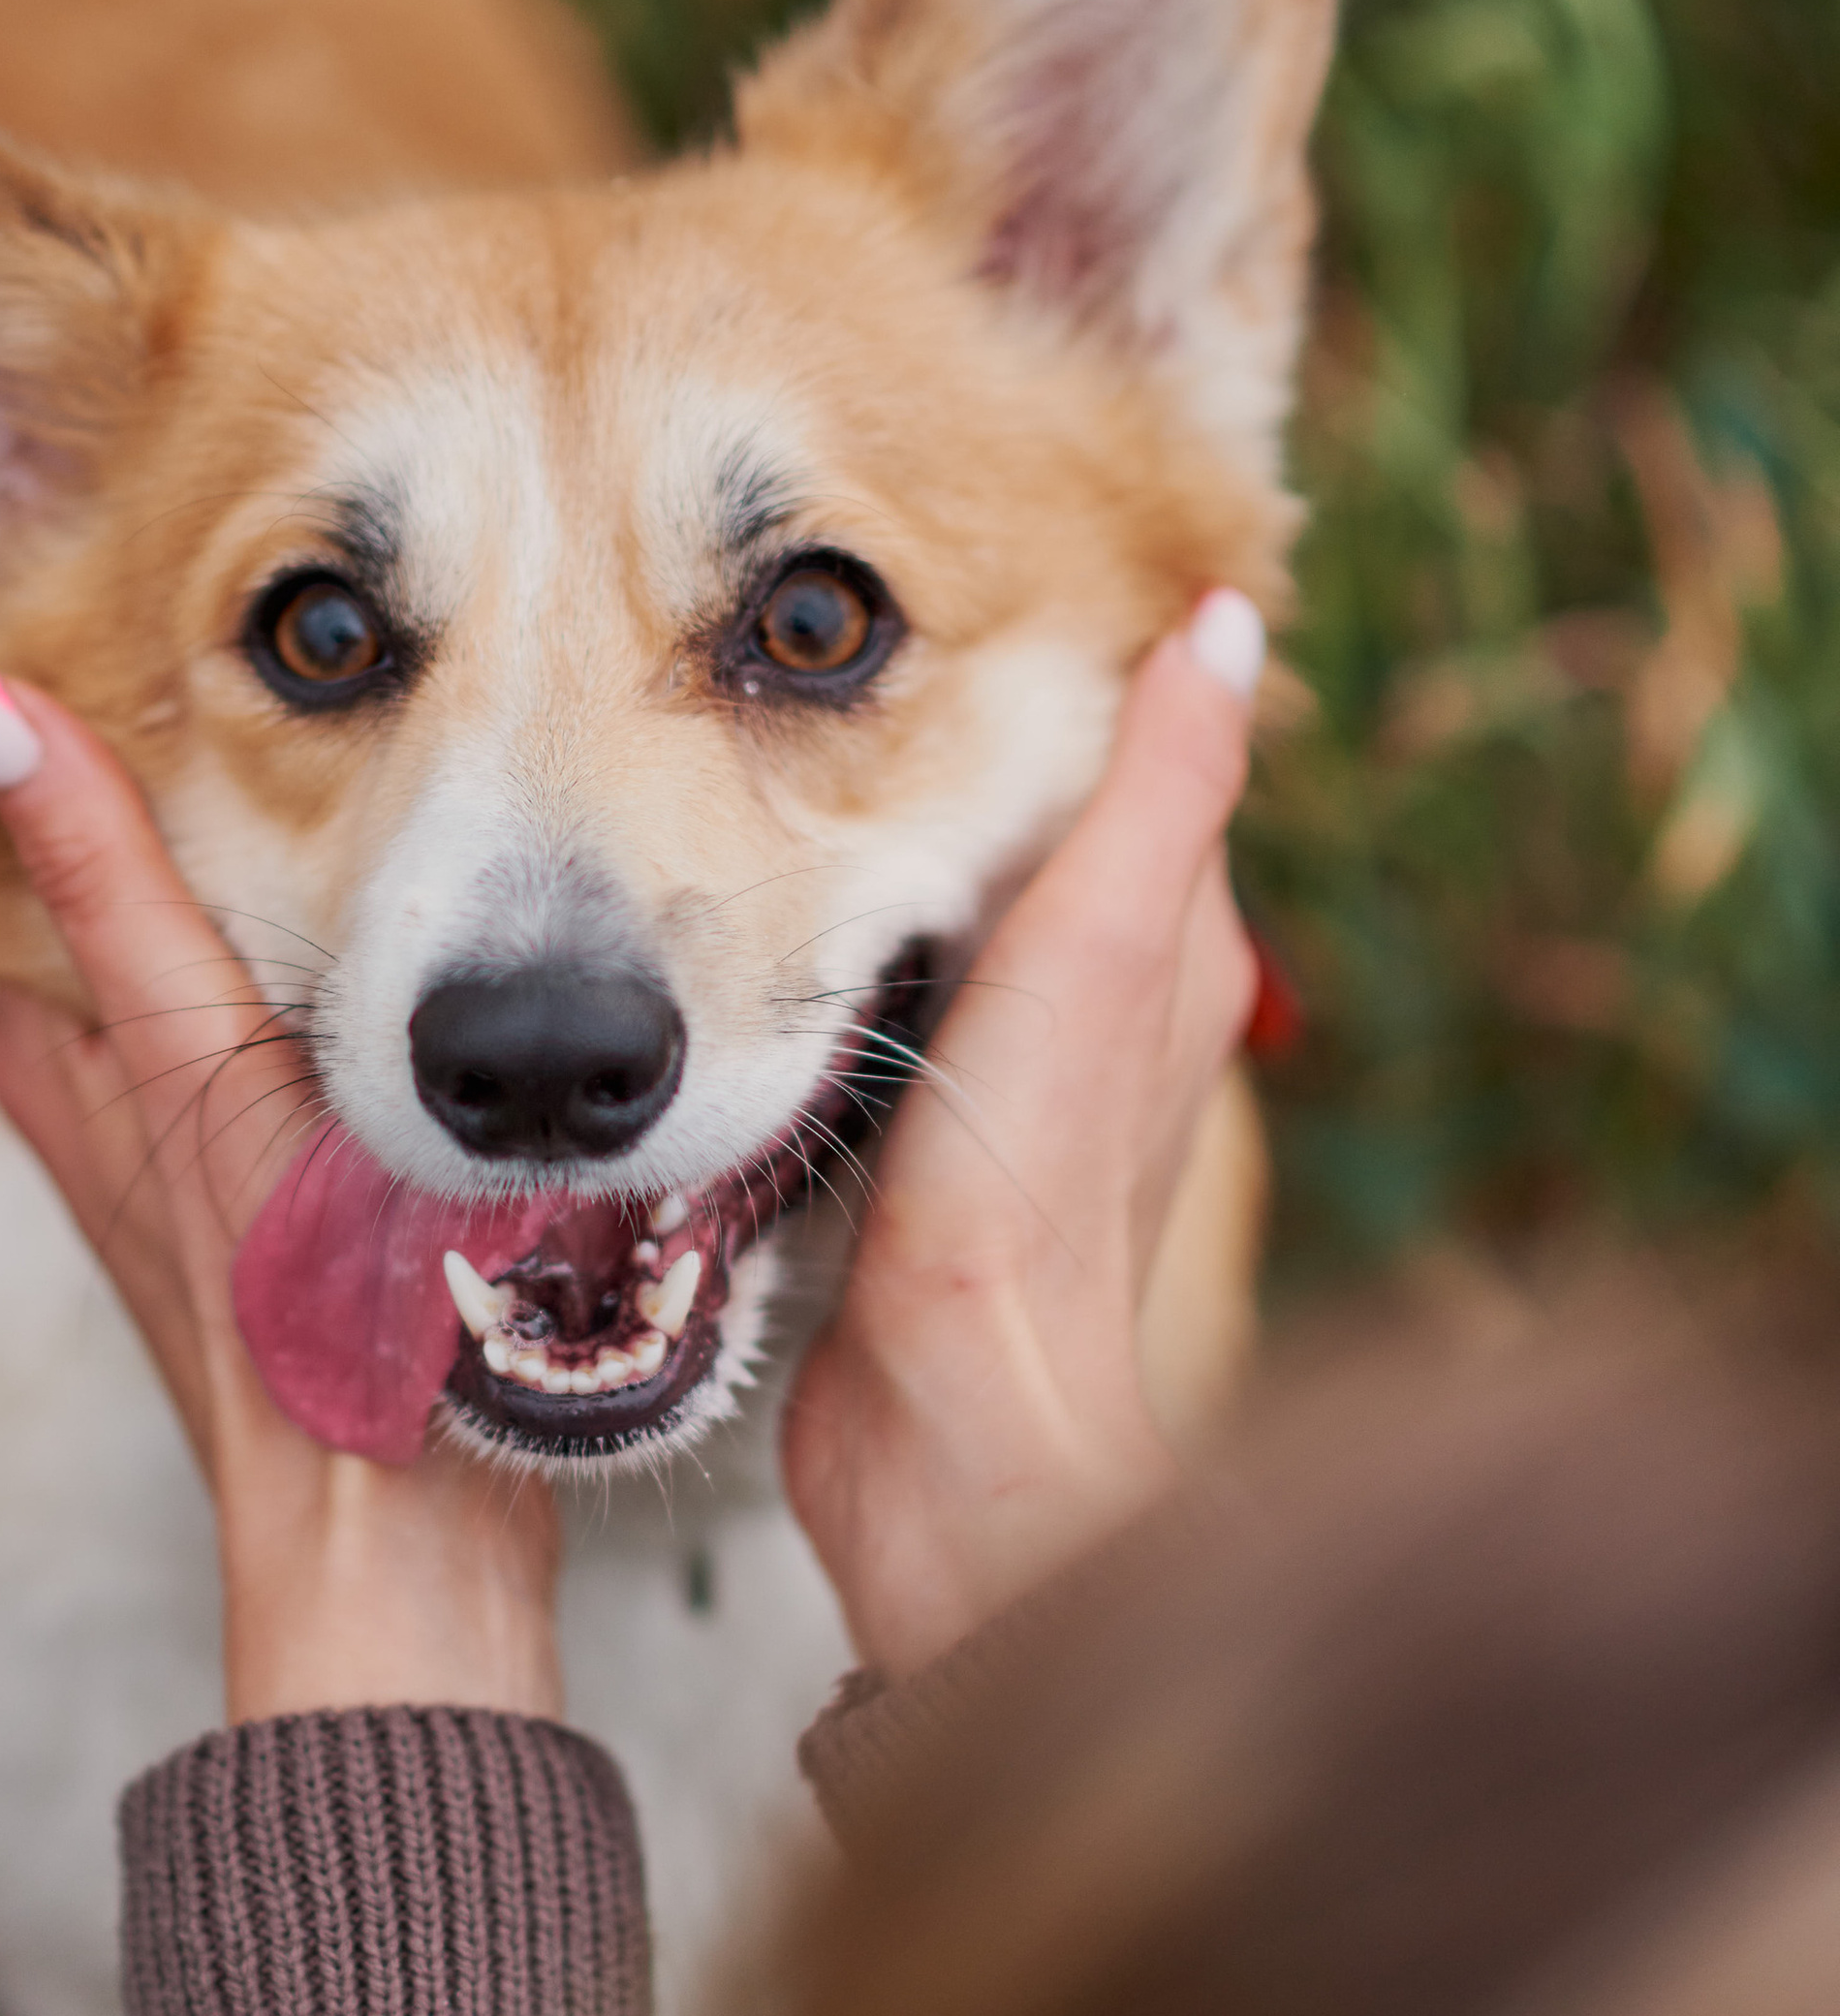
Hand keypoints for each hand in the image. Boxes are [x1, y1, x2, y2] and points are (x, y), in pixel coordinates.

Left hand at [0, 665, 561, 1725]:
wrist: (398, 1522)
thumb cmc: (292, 1301)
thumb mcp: (196, 1058)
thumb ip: (107, 881)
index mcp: (53, 1046)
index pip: (27, 839)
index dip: (78, 727)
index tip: (164, 604)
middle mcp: (113, 1082)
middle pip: (138, 882)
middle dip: (200, 779)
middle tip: (299, 650)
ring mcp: (212, 1129)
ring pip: (233, 943)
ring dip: (288, 859)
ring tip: (381, 733)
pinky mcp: (309, 1168)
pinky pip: (316, 1014)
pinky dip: (350, 952)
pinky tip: (430, 905)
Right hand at [783, 593, 1264, 1675]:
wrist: (945, 1421)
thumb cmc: (1022, 1190)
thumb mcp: (1097, 956)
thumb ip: (1159, 793)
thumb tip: (1227, 619)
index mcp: (1180, 954)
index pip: (1149, 766)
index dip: (1074, 677)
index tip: (965, 595)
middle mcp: (1117, 1015)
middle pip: (1051, 837)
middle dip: (969, 754)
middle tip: (842, 666)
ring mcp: (1021, 1085)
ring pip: (969, 919)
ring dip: (908, 849)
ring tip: (799, 763)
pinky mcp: (933, 1146)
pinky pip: (906, 1005)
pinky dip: (865, 950)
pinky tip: (788, 933)